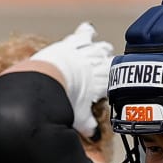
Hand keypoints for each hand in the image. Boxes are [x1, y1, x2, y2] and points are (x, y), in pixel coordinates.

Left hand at [30, 22, 113, 137]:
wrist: (49, 79)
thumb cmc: (64, 99)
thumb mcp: (78, 118)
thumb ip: (87, 124)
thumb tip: (91, 134)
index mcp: (102, 82)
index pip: (113, 80)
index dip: (113, 81)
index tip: (111, 84)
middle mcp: (97, 65)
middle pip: (108, 61)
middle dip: (108, 63)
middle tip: (109, 62)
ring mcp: (85, 52)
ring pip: (99, 47)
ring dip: (102, 48)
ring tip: (105, 46)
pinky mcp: (72, 43)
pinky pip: (83, 35)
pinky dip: (86, 32)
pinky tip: (89, 28)